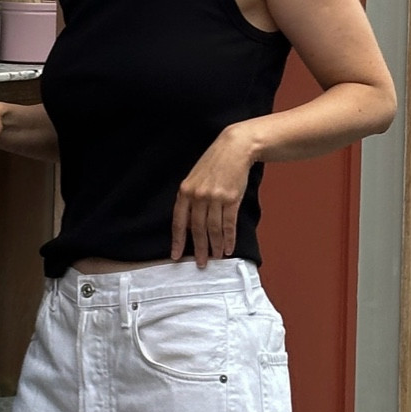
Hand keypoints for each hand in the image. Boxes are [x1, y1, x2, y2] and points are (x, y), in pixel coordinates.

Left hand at [172, 125, 260, 266]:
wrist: (234, 148)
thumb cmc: (214, 164)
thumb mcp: (194, 178)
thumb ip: (190, 199)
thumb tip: (190, 224)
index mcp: (185, 192)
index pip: (179, 222)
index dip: (177, 241)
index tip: (175, 256)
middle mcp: (198, 196)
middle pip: (197, 229)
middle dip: (199, 248)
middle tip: (200, 263)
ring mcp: (215, 198)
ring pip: (213, 229)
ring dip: (215, 246)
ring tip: (216, 258)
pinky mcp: (232, 199)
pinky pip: (229, 224)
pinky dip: (229, 238)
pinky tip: (229, 248)